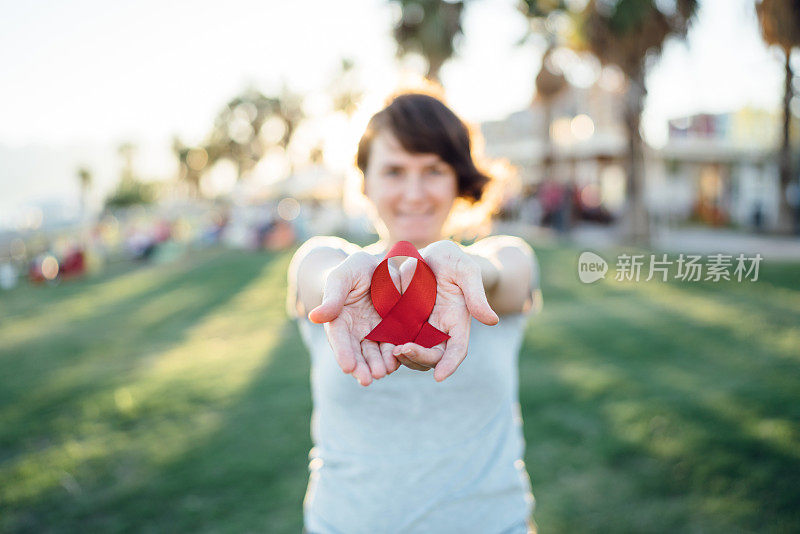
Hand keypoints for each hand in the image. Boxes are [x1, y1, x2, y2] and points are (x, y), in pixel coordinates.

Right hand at [308, 252, 400, 385]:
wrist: (376, 268)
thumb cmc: (353, 270)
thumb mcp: (342, 277)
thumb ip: (332, 296)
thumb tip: (314, 316)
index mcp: (338, 319)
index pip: (339, 338)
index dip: (343, 353)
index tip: (346, 367)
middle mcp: (355, 331)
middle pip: (356, 352)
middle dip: (361, 367)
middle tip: (366, 380)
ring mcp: (373, 332)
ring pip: (375, 352)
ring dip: (378, 365)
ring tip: (383, 373)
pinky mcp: (391, 330)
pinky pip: (393, 344)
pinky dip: (394, 354)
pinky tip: (398, 361)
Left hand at [392, 240, 498, 380]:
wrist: (429, 255)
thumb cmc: (453, 261)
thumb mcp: (466, 272)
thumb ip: (476, 295)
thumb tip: (492, 321)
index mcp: (457, 323)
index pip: (457, 350)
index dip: (449, 364)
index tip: (440, 376)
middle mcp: (439, 331)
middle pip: (432, 357)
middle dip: (419, 358)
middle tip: (403, 350)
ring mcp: (420, 329)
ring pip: (413, 354)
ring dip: (404, 357)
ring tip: (392, 351)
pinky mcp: (402, 323)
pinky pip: (396, 341)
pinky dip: (390, 348)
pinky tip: (381, 347)